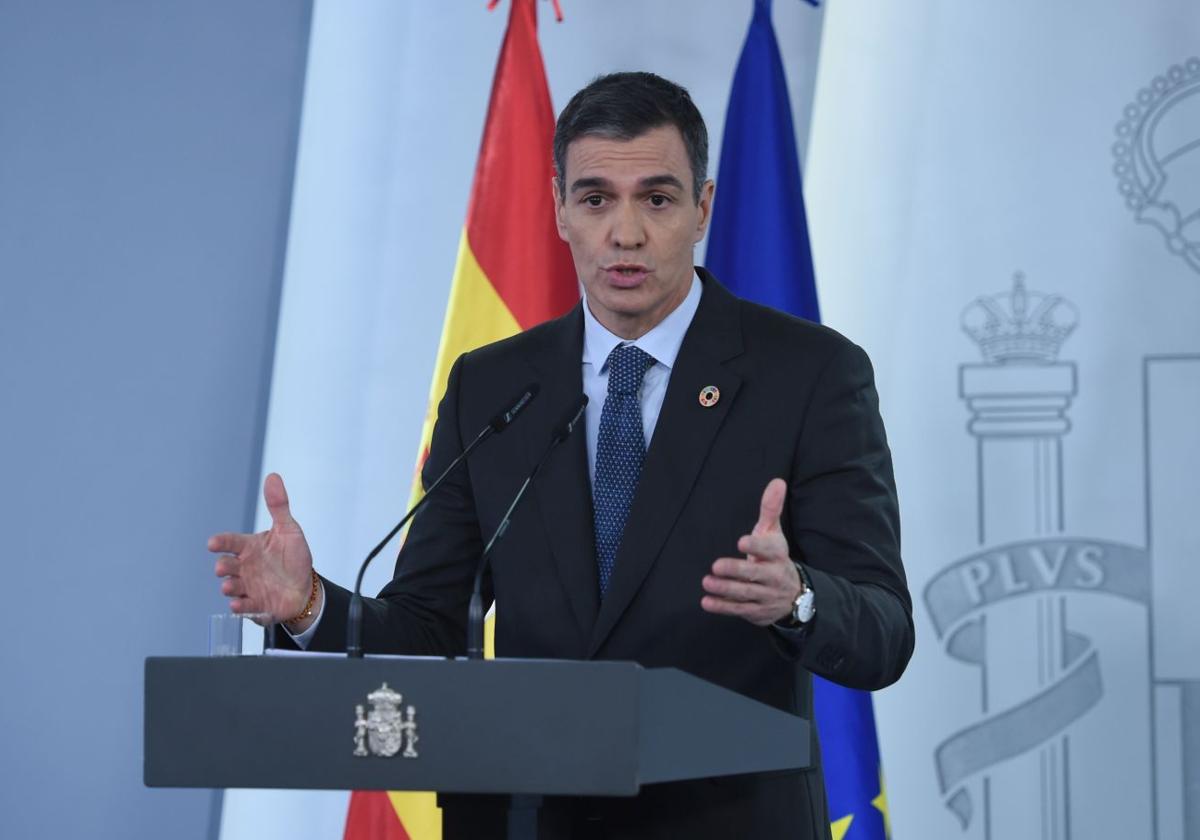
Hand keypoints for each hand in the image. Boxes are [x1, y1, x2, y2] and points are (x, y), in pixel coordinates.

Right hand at [207, 473, 316, 626]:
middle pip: (226, 566)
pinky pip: (244, 607)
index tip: (213, 543)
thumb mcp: (289, 530)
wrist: (305, 587)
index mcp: (249, 548)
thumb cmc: (293, 557)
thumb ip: (278, 505)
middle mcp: (244, 567)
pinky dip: (240, 607)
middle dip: (223, 567)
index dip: (221, 542)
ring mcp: (248, 587)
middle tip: (224, 567)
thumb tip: (273, 476)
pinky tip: (238, 605)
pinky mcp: (255, 605)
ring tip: (230, 586)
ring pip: (232, 587)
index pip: (230, 542)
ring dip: (229, 587)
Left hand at [701, 478, 801, 625]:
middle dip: (736, 571)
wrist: (795, 596)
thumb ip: (771, 509)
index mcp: (778, 555)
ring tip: (707, 582)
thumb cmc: (775, 557)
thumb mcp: (773, 533)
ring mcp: (765, 596)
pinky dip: (723, 606)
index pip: (769, 551)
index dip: (756, 547)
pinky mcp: (756, 611)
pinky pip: (739, 609)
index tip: (741, 542)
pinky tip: (707, 601)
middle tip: (715, 565)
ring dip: (726, 589)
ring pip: (746, 593)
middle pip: (755, 575)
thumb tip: (777, 481)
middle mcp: (774, 577)